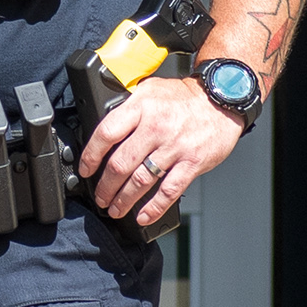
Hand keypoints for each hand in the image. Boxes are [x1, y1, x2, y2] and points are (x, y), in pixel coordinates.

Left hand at [72, 74, 241, 225]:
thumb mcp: (149, 90)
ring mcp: (175, 146)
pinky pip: (169, 190)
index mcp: (141, 107)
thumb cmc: (183, 98)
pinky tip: (143, 216)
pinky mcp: (192, 162)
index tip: (86, 170)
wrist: (221, 98)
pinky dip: (154, 207)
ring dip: (124, 200)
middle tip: (100, 197)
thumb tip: (105, 133)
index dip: (91, 156)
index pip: (106, 133)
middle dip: (105, 186)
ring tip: (115, 209)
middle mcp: (156, 127)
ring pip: (141, 180)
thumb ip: (128, 108)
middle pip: (120, 163)